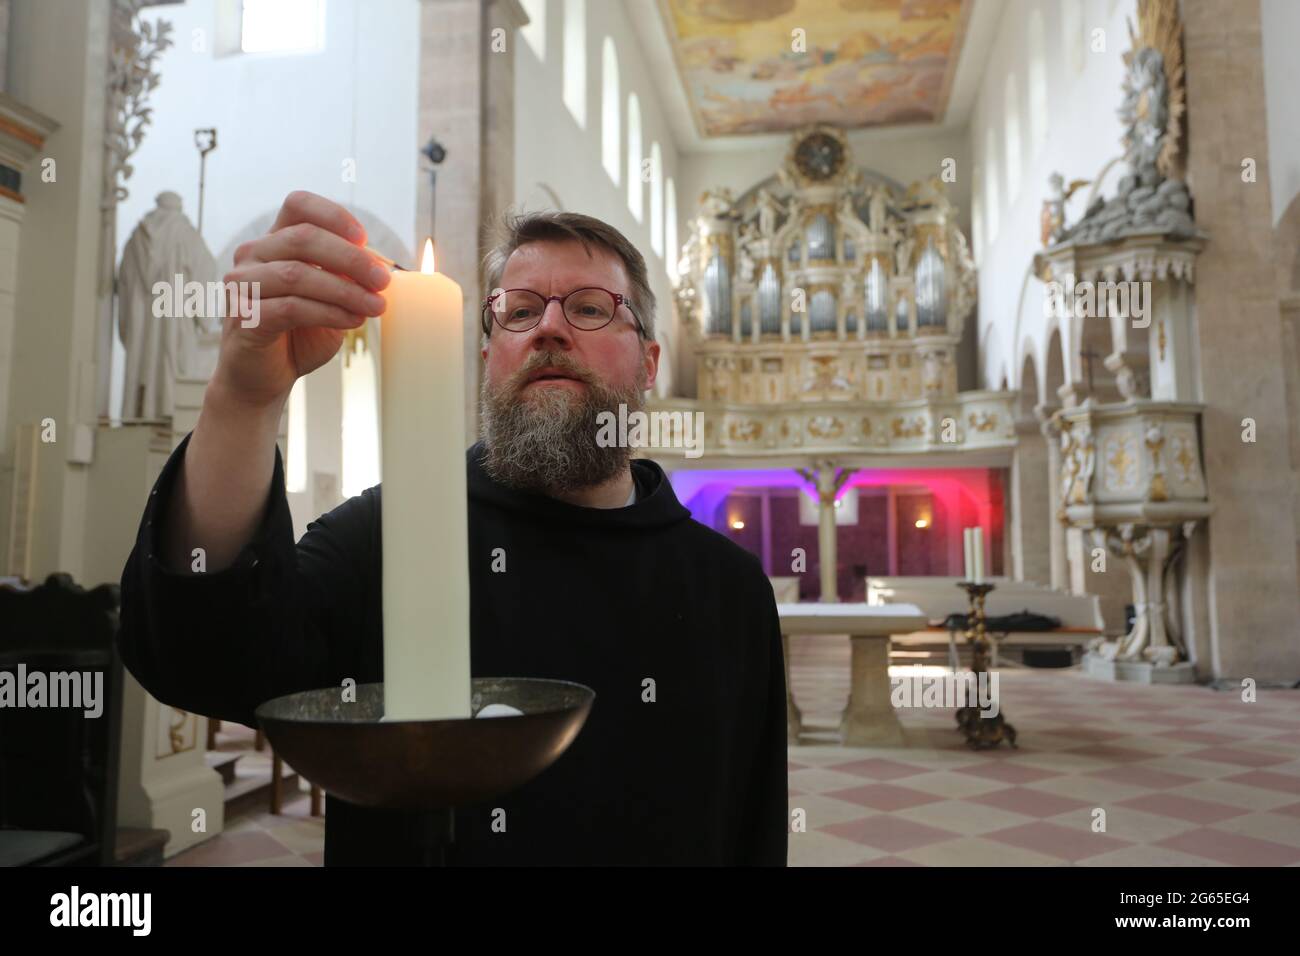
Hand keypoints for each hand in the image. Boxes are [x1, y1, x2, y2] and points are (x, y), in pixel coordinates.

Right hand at [212, 190, 389, 408]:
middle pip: (304, 237)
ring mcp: (242, 284)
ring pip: (297, 274)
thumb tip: (381, 266)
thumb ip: (347, 279)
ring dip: (345, 290)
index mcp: (275, 242)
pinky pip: (291, 307)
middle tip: (383, 281)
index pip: (298, 205)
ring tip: (375, 307)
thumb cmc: (298, 334)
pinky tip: (352, 321)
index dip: (333, 215)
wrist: (266, 378)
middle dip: (351, 259)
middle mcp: (252, 256)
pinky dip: (329, 313)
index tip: (365, 239)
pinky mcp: (243, 316)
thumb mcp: (331, 300)